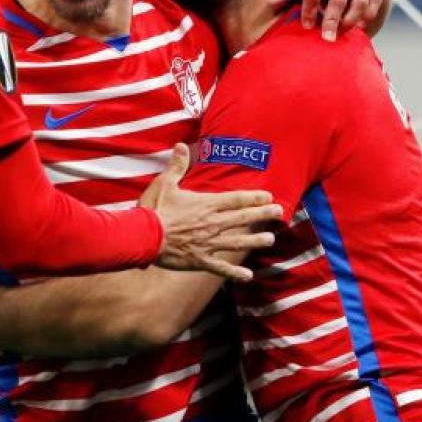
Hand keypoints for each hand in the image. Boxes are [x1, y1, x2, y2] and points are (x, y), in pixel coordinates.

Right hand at [140, 144, 279, 280]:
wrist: (142, 237)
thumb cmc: (153, 209)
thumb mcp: (164, 183)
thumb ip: (177, 166)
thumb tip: (182, 145)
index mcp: (205, 204)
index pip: (235, 199)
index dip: (253, 197)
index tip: (269, 196)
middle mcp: (211, 223)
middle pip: (242, 218)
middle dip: (262, 215)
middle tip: (279, 213)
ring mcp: (207, 243)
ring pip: (237, 242)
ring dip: (255, 241)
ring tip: (270, 240)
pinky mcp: (199, 260)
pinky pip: (220, 267)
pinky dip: (234, 272)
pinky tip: (248, 275)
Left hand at [269, 0, 387, 40]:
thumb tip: (271, 4)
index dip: (309, 11)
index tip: (306, 25)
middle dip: (331, 22)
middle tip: (326, 38)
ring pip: (360, 2)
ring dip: (351, 21)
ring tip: (341, 32)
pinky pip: (375, 0)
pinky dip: (367, 16)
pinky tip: (358, 25)